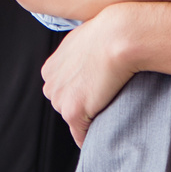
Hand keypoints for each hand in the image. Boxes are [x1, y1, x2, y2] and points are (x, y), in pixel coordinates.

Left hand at [40, 7, 138, 146]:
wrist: (120, 36)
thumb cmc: (111, 34)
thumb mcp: (85, 41)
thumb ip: (79, 57)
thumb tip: (89, 64)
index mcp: (51, 69)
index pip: (64, 91)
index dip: (82, 93)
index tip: (99, 91)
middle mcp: (50, 85)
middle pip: (66, 107)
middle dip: (83, 107)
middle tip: (107, 99)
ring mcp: (60, 99)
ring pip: (75, 121)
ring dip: (90, 119)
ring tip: (111, 106)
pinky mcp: (72, 112)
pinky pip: (81, 135)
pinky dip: (92, 137)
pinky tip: (106, 132)